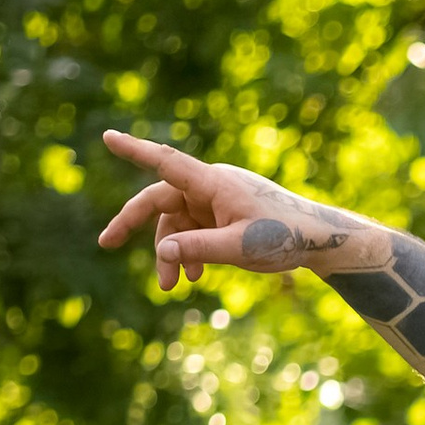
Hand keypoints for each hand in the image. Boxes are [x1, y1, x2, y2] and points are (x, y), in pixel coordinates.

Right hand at [97, 130, 353, 290]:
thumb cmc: (283, 237)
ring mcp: (216, 200)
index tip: (107, 137)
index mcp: (213, 183)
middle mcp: (210, 186)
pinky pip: (195, 230)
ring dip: (170, 252)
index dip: (134, 151)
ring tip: (171, 287)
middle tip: (106, 244)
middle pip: (160, 200)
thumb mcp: (239, 248)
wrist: (318, 240)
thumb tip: (161, 250)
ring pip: (177, 222)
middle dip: (134, 224)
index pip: (165, 163)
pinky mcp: (224, 214)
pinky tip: (194, 278)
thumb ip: (199, 249)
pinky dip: (189, 251)